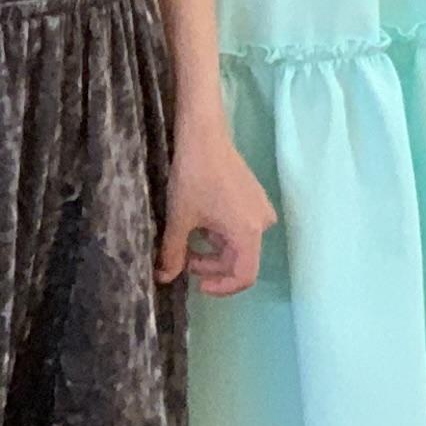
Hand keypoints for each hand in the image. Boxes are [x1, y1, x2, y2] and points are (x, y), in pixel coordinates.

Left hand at [159, 110, 273, 296]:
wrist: (204, 137)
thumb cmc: (193, 178)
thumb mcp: (179, 219)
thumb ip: (173, 254)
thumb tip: (163, 279)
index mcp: (248, 233)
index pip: (245, 276)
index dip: (222, 288)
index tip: (197, 284)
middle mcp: (262, 224)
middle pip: (239, 261)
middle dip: (211, 266)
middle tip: (183, 260)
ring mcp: (260, 210)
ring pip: (238, 245)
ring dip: (213, 250)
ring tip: (187, 239)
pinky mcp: (255, 199)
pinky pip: (240, 228)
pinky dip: (220, 234)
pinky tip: (200, 223)